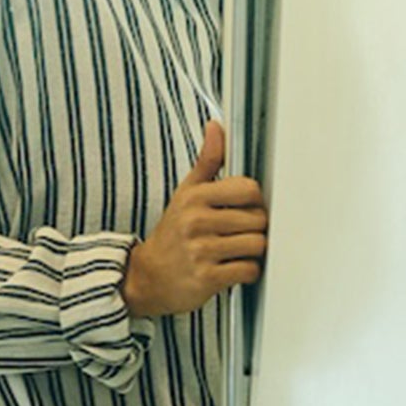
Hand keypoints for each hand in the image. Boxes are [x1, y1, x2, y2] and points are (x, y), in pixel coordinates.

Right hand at [123, 120, 266, 318]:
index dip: (254, 200)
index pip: (249, 189)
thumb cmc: (172, 234)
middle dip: (255, 228)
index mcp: (195, 197)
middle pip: (258, 219)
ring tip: (239, 250)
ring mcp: (201, 251)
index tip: (246, 208)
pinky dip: (248, 271)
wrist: (148, 277)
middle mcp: (196, 222)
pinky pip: (249, 270)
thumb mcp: (186, 193)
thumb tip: (216, 127)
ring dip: (254, 251)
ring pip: (257, 245)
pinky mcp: (207, 278)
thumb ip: (207, 161)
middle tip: (241, 233)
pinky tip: (235, 268)